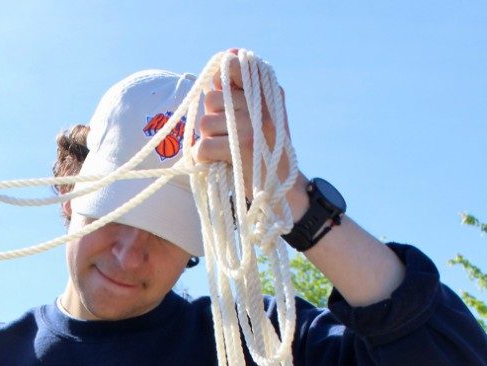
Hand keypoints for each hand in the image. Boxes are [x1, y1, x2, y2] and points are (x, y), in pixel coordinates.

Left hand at [193, 49, 301, 199]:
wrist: (283, 192)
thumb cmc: (264, 154)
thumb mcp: (261, 117)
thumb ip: (241, 89)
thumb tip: (229, 52)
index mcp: (268, 93)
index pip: (233, 66)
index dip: (221, 82)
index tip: (225, 101)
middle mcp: (261, 104)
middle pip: (211, 99)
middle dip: (214, 121)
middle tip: (232, 138)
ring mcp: (251, 125)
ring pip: (205, 123)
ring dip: (210, 141)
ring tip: (230, 152)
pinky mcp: (240, 148)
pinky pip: (203, 147)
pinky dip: (205, 159)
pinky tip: (221, 164)